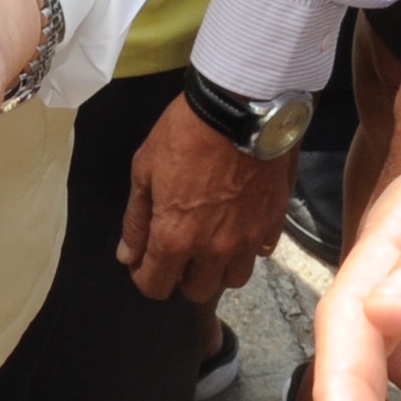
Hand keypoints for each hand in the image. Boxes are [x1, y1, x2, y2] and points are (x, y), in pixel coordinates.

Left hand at [118, 97, 295, 302]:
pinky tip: (238, 222)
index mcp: (175, 238)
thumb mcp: (144, 168)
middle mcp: (213, 249)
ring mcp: (248, 239)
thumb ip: (136, 219)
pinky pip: (260, 252)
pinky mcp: (273, 223)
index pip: (156, 286)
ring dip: (218, 267)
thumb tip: (128, 255)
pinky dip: (248, 246)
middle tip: (179, 248)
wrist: (240, 108)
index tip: (144, 263)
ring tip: (212, 240)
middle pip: (197, 291)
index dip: (145, 277)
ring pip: (233, 279)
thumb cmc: (184, 133)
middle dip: (182, 276)